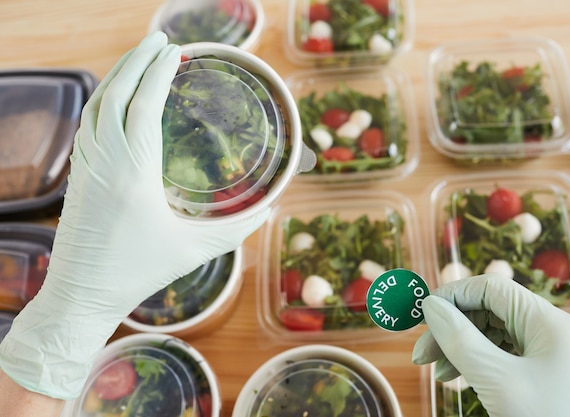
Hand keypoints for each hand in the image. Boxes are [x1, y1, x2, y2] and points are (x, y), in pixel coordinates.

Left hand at [0, 32, 268, 399]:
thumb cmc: (139, 273)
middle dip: (136, 61)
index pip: (143, 106)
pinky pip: (88, 125)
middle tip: (160, 41)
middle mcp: (104, 162)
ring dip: (117, 76)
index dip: (158, 73)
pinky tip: (116, 98)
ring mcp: (85, 167)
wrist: (81, 294)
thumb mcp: (195, 251)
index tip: (174, 51)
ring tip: (139, 59)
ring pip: (96, 106)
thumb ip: (237, 229)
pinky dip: (103, 100)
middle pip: (114, 93)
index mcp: (134, 173)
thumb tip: (271, 209)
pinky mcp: (77, 176)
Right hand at [412, 274, 569, 416]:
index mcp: (551, 323)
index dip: (453, 296)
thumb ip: (461, 339)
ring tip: (439, 373)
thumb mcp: (498, 381)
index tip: (421, 315)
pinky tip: (459, 378)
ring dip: (462, 348)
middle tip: (422, 354)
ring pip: (495, 335)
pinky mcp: (547, 375)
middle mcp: (554, 332)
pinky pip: (505, 357)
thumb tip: (430, 306)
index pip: (492, 288)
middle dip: (453, 329)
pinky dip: (478, 364)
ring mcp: (553, 355)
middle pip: (491, 312)